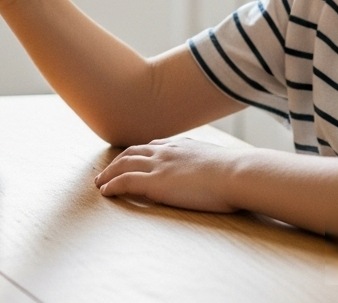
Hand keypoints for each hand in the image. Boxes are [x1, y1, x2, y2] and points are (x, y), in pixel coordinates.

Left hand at [94, 138, 248, 212]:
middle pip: (131, 152)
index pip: (151, 146)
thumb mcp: (219, 161)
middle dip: (117, 162)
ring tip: (100, 183)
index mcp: (180, 145)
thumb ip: (208, 163)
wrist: (236, 174)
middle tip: (106, 172)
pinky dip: (113, 185)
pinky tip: (105, 192)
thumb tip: (216, 172)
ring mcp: (158, 165)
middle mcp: (165, 151)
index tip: (130, 159)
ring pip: (123, 165)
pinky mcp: (156, 183)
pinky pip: (126, 182)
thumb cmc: (237, 173)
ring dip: (109, 173)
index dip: (137, 153)